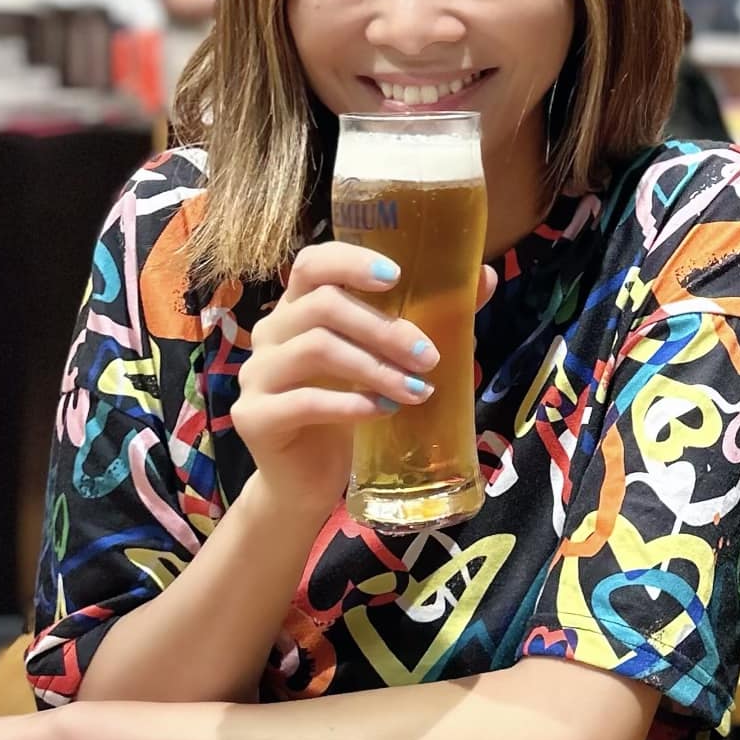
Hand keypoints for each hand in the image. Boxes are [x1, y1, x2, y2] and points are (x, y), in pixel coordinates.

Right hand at [235, 245, 497, 514]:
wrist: (311, 478)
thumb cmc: (354, 406)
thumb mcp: (391, 360)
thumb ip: (433, 318)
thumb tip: (484, 276)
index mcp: (301, 308)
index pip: (312, 263)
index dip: (350, 262)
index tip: (396, 277)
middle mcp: (272, 332)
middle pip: (322, 306)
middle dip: (384, 329)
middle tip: (430, 357)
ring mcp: (257, 374)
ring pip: (314, 348)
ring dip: (375, 368)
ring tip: (418, 391)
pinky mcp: (254, 416)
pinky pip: (303, 400)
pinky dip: (351, 404)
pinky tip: (384, 412)